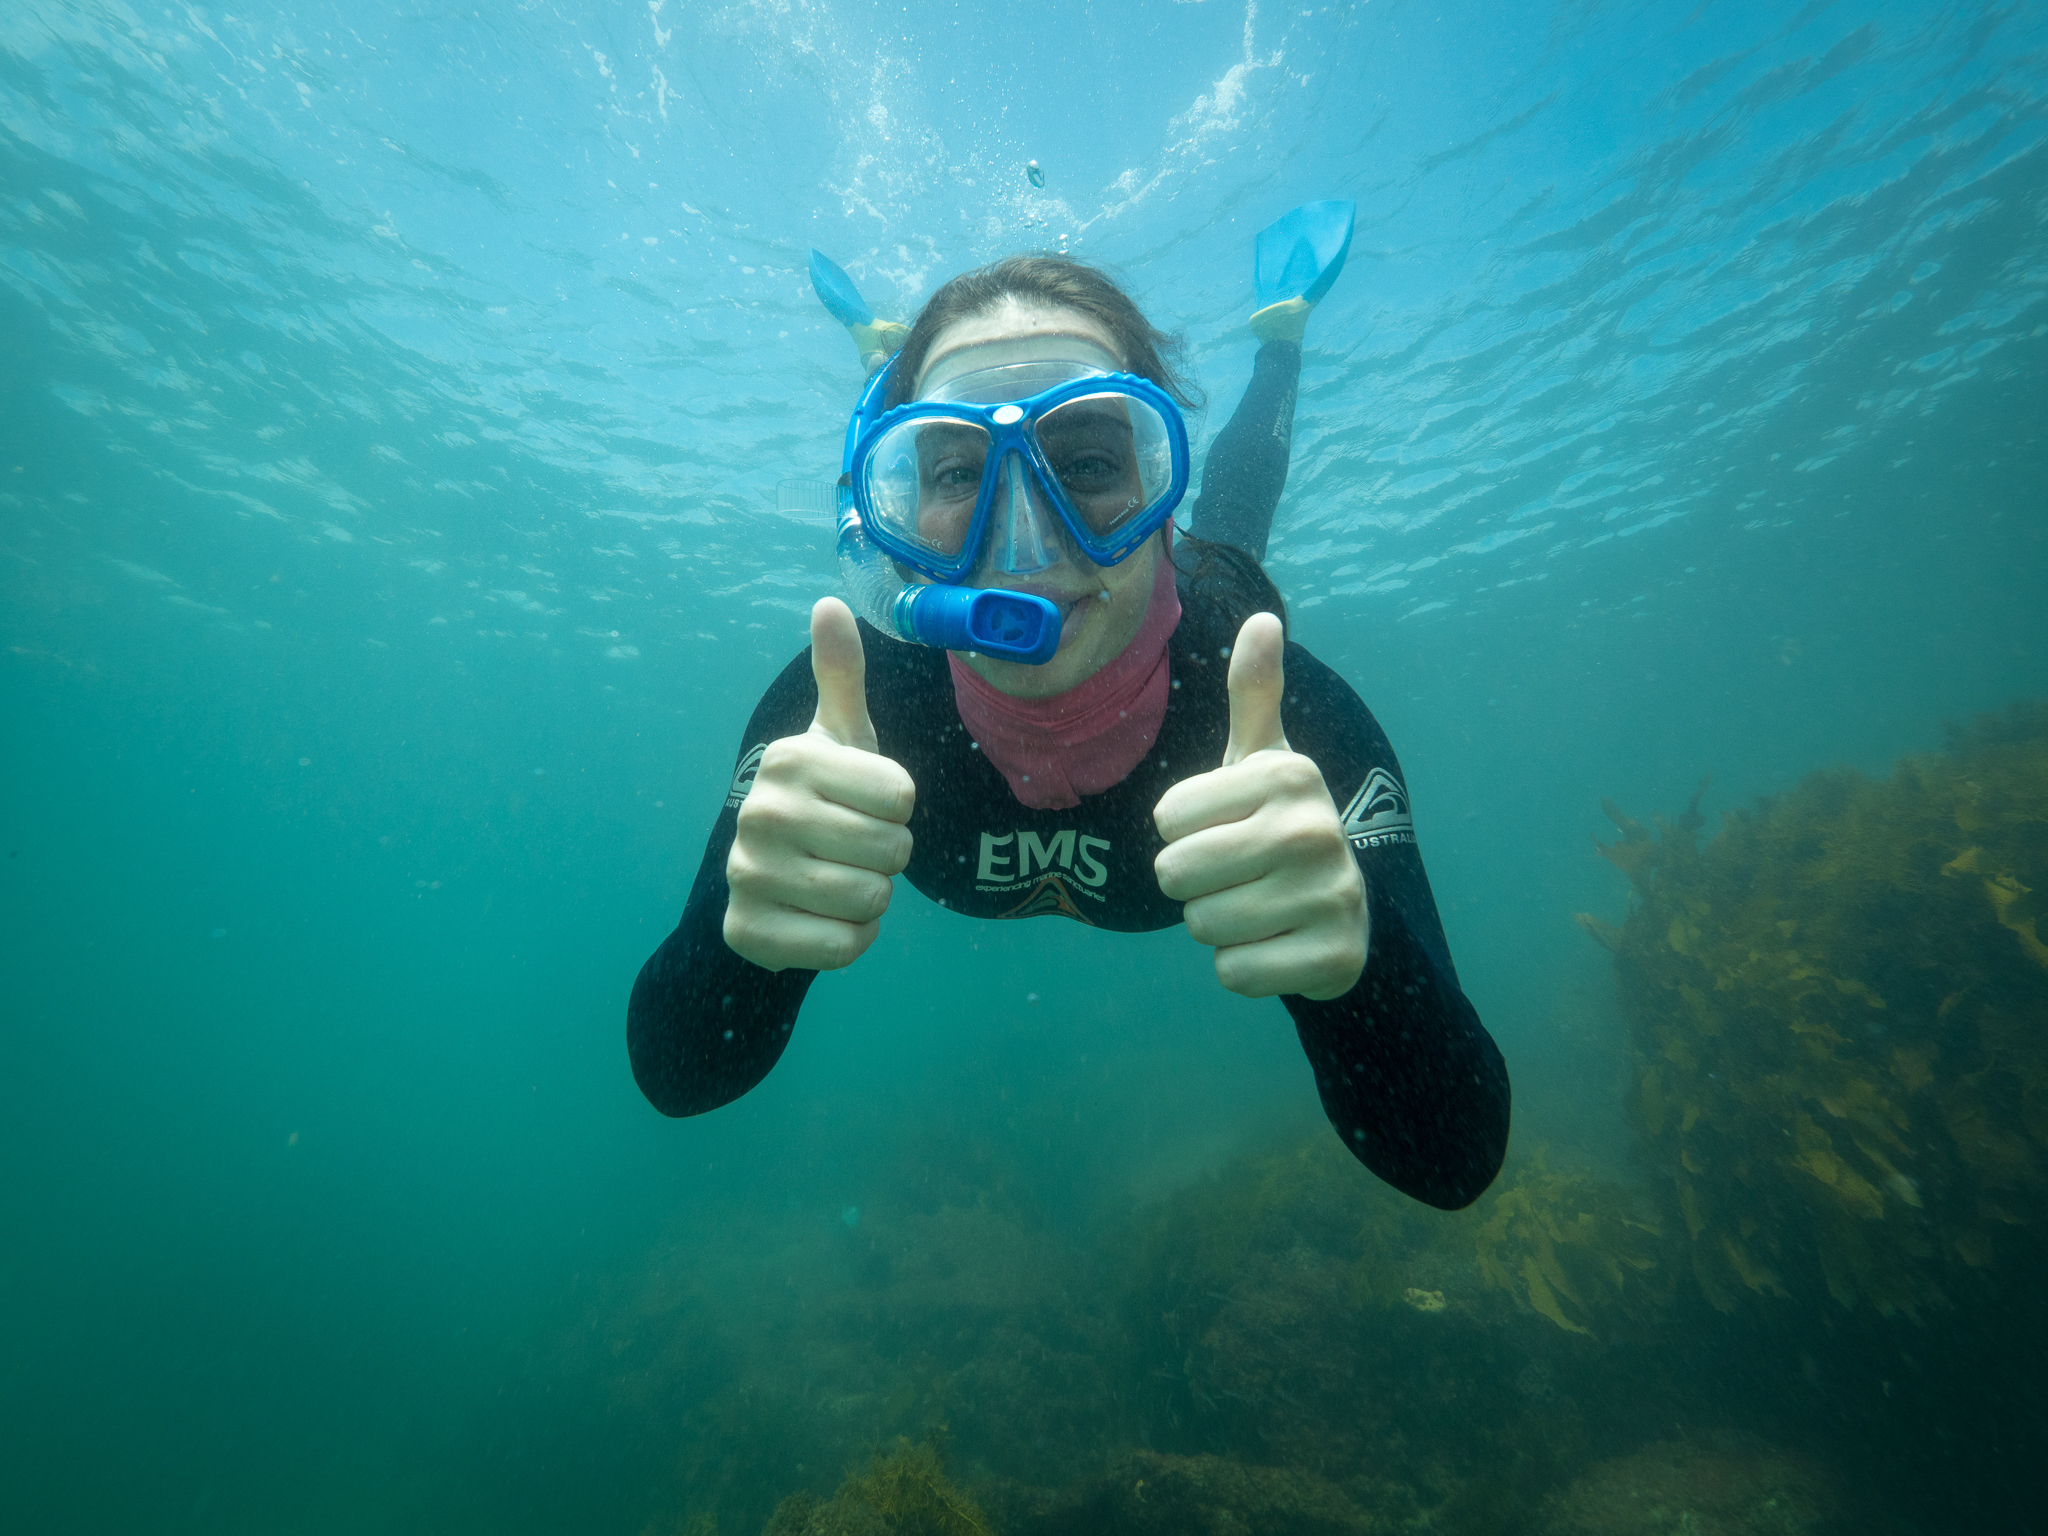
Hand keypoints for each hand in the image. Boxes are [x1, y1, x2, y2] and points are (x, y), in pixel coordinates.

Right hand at [723, 598, 915, 971]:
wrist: (766, 881)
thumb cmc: (822, 799)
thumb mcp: (839, 737)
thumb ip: (841, 674)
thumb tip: (832, 602)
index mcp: (791, 759)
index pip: (902, 796)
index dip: (898, 809)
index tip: (866, 805)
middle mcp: (761, 812)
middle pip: (893, 851)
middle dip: (888, 857)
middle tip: (853, 848)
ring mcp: (748, 874)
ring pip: (872, 901)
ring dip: (872, 900)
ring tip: (840, 880)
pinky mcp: (749, 931)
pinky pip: (845, 947)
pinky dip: (851, 940)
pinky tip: (824, 918)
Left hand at [1153, 613, 1367, 1000]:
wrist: (1344, 911)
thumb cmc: (1278, 826)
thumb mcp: (1264, 760)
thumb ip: (1255, 693)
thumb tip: (1263, 617)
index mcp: (1287, 775)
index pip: (1166, 819)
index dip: (1184, 832)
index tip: (1226, 829)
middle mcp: (1314, 830)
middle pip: (1177, 873)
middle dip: (1194, 883)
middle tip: (1237, 875)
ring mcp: (1331, 896)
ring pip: (1202, 925)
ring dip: (1217, 925)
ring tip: (1257, 907)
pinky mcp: (1333, 957)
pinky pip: (1233, 972)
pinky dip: (1243, 968)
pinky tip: (1276, 944)